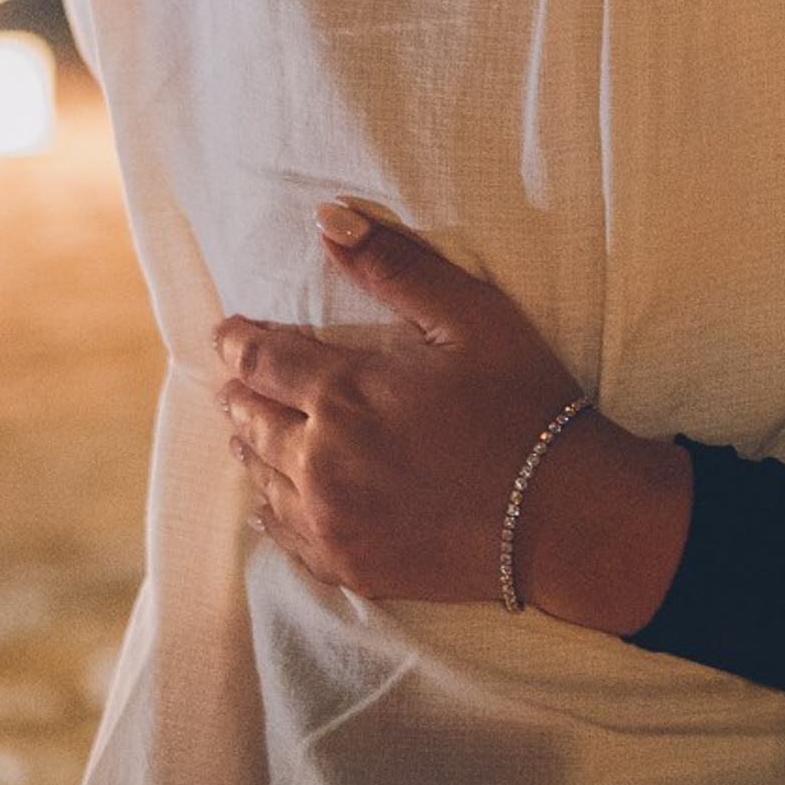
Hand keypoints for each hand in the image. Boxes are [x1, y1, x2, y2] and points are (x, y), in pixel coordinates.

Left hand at [216, 201, 582, 604]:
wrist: (558, 513)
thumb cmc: (522, 401)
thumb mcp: (472, 315)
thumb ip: (397, 266)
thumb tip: (329, 220)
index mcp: (346, 392)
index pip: (261, 361)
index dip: (236, 341)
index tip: (225, 330)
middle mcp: (322, 459)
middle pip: (251, 420)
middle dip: (237, 392)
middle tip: (231, 379)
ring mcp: (331, 519)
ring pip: (260, 477)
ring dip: (248, 446)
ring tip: (243, 429)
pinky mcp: (348, 563)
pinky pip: (283, 535)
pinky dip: (267, 509)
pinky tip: (267, 502)